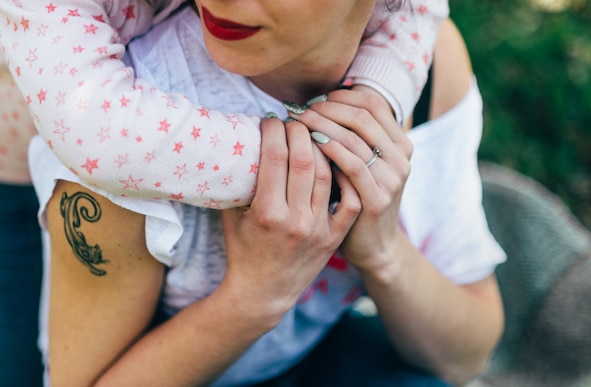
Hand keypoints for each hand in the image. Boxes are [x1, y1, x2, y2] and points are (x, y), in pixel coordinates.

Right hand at [219, 117, 360, 317]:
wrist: (263, 293)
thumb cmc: (242, 250)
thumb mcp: (231, 217)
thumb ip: (237, 183)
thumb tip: (239, 142)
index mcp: (267, 213)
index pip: (275, 156)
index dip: (274, 130)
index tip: (271, 119)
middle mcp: (295, 220)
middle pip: (304, 159)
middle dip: (299, 131)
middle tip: (294, 120)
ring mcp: (318, 229)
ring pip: (327, 174)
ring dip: (322, 147)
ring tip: (314, 134)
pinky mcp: (334, 237)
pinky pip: (348, 200)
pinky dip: (347, 177)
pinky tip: (339, 160)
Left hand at [287, 89, 412, 272]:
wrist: (372, 245)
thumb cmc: (356, 198)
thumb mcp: (360, 164)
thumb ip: (350, 138)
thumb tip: (315, 104)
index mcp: (399, 143)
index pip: (372, 103)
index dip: (341, 96)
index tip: (313, 99)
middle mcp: (401, 157)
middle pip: (362, 116)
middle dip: (327, 108)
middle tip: (299, 109)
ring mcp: (392, 178)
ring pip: (355, 138)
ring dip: (322, 125)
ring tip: (298, 122)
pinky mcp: (378, 198)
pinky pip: (352, 166)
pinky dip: (330, 150)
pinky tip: (310, 144)